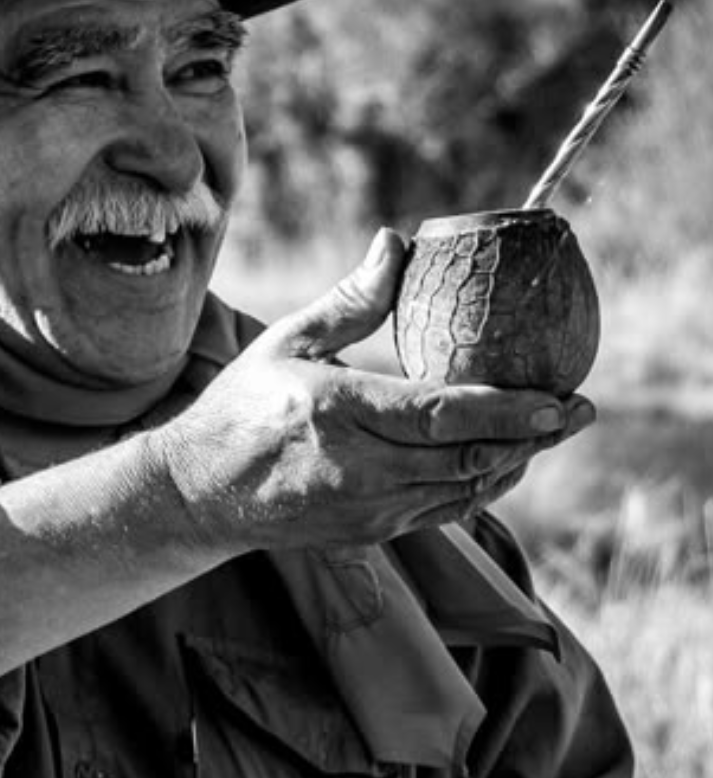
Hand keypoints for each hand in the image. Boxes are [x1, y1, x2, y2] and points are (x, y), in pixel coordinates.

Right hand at [149, 229, 593, 555]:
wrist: (199, 494)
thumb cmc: (240, 408)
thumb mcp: (285, 342)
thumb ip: (349, 301)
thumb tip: (396, 244)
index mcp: (337, 412)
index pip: (442, 415)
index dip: (511, 411)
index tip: (560, 397)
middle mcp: (357, 467)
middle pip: (468, 457)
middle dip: (533, 437)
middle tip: (578, 411)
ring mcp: (365, 507)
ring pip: (463, 489)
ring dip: (514, 463)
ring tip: (549, 433)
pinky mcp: (368, 532)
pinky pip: (442, 511)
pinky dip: (481, 488)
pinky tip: (502, 464)